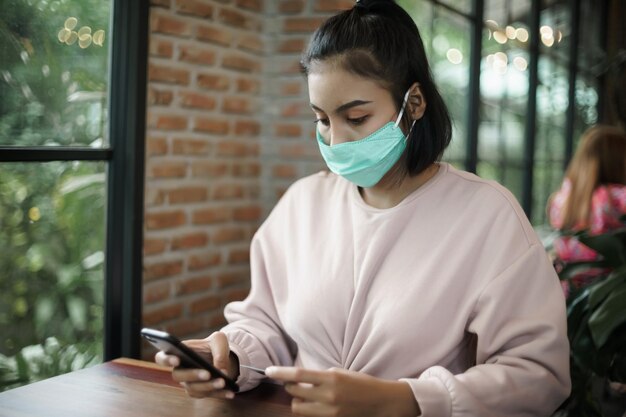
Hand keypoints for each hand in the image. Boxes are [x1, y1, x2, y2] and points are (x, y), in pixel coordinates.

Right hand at [154, 331, 237, 398]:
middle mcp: (180, 370)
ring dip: (209, 386)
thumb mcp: (219, 340)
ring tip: (223, 382)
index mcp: (178, 353)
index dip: (166, 359)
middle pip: (178, 376)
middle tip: (207, 373)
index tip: (177, 359)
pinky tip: (230, 392)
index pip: (162, 357)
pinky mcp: (199, 392)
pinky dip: (219, 394)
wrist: (222, 358)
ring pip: (193, 388)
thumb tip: (220, 370)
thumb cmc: (214, 346)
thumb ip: (219, 351)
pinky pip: (206, 395)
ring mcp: (188, 383)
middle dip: (193, 375)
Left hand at [265, 366, 419, 416]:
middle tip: (293, 383)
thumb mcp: (341, 373)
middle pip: (294, 392)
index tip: (268, 371)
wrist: (382, 402)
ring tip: (305, 396)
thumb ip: (320, 376)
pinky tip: (315, 405)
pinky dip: (308, 410)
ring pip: (298, 408)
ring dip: (297, 401)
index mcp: (331, 378)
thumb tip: (299, 377)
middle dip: (290, 387)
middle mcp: (329, 396)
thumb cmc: (361, 384)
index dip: (280, 373)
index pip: (298, 375)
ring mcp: (330, 412)